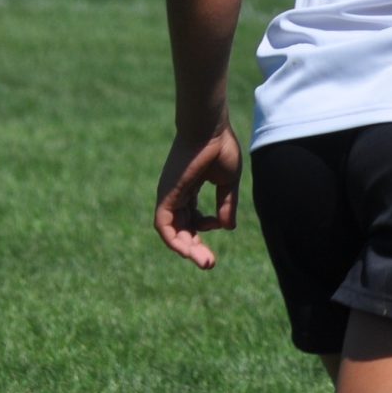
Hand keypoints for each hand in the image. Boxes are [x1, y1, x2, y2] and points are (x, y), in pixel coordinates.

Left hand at [154, 124, 240, 267]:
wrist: (209, 128)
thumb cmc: (220, 147)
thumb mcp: (228, 182)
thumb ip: (227, 204)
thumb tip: (227, 228)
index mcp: (190, 189)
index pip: (191, 217)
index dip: (205, 227)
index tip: (220, 226)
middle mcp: (176, 195)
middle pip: (181, 228)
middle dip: (195, 248)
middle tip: (209, 264)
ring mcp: (169, 195)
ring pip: (172, 231)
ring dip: (187, 249)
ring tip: (205, 262)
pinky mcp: (166, 195)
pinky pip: (163, 224)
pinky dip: (173, 240)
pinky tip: (188, 250)